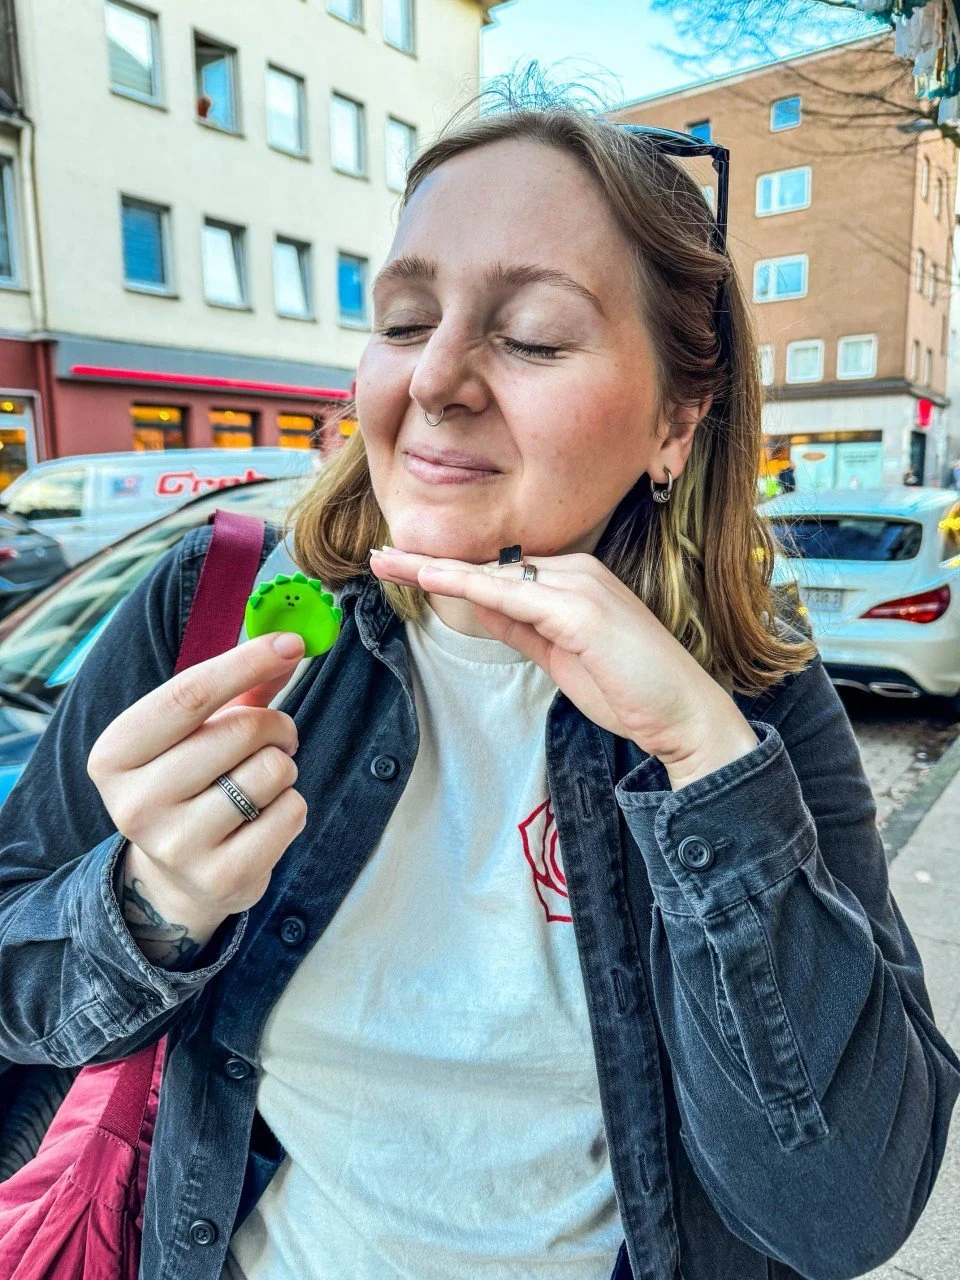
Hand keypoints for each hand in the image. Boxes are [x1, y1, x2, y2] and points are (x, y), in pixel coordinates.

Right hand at [87, 633, 307, 959]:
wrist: (178, 879)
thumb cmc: (191, 784)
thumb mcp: (195, 733)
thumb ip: (239, 688)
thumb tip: (288, 643)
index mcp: (115, 754)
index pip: (188, 695)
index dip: (246, 662)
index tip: (290, 642)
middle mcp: (135, 802)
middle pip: (240, 731)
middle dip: (276, 724)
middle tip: (276, 737)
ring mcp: (176, 846)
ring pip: (271, 771)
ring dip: (283, 768)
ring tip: (261, 782)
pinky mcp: (221, 877)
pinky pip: (290, 812)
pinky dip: (292, 806)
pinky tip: (264, 819)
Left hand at [370, 548, 757, 787]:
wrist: (685, 717)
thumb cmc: (630, 690)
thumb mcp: (560, 657)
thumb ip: (522, 629)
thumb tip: (481, 606)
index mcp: (574, 580)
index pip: (499, 571)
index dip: (449, 569)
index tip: (403, 566)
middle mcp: (577, 571)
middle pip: (489, 565)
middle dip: (432, 562)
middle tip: (380, 556)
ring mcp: (581, 586)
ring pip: (494, 574)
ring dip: (437, 567)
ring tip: (388, 563)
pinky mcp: (583, 610)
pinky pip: (513, 595)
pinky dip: (469, 585)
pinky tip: (432, 579)